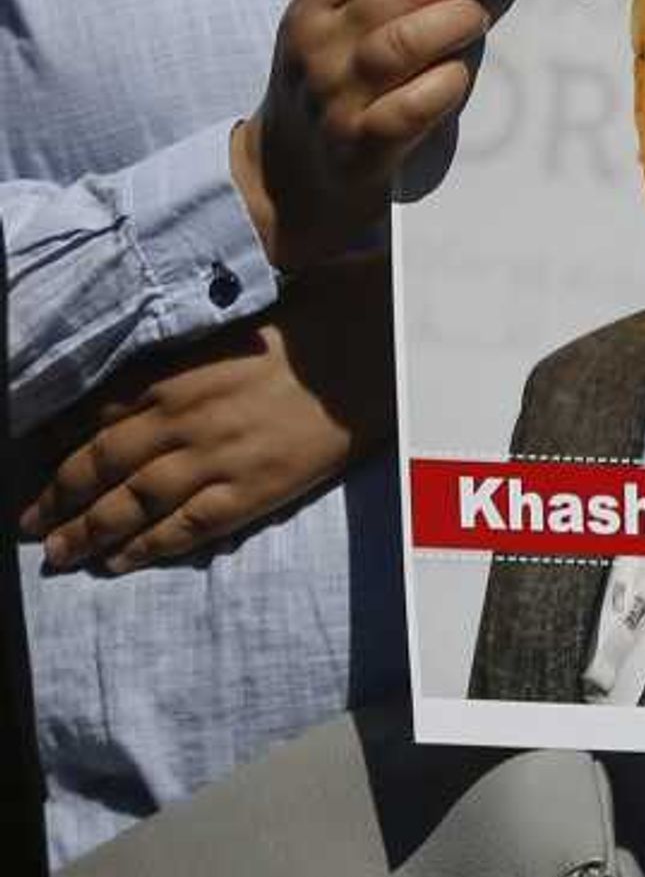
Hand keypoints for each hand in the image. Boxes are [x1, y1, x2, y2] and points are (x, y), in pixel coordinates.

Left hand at [20, 254, 393, 571]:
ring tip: (60, 554)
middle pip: (99, 465)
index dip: (58, 443)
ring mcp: (214, 457)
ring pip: (130, 503)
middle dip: (57, 498)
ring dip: (87, 532)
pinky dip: (145, 547)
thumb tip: (164, 351)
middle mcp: (181, 417)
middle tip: (31, 524)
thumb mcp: (241, 314)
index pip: (95, 414)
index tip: (35, 461)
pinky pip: (185, 527)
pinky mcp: (250, 489)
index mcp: (176, 371)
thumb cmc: (322, 317)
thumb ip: (193, 341)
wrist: (378, 345)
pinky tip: (118, 562)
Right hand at [235, 0, 511, 269]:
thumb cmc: (334, 84)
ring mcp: (335, 98)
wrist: (287, 175)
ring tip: (484, 13)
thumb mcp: (335, 30)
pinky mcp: (359, 146)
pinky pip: (412, 106)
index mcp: (311, 8)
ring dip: (458, 18)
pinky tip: (461, 74)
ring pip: (403, 42)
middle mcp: (318, 47)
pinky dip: (446, 83)